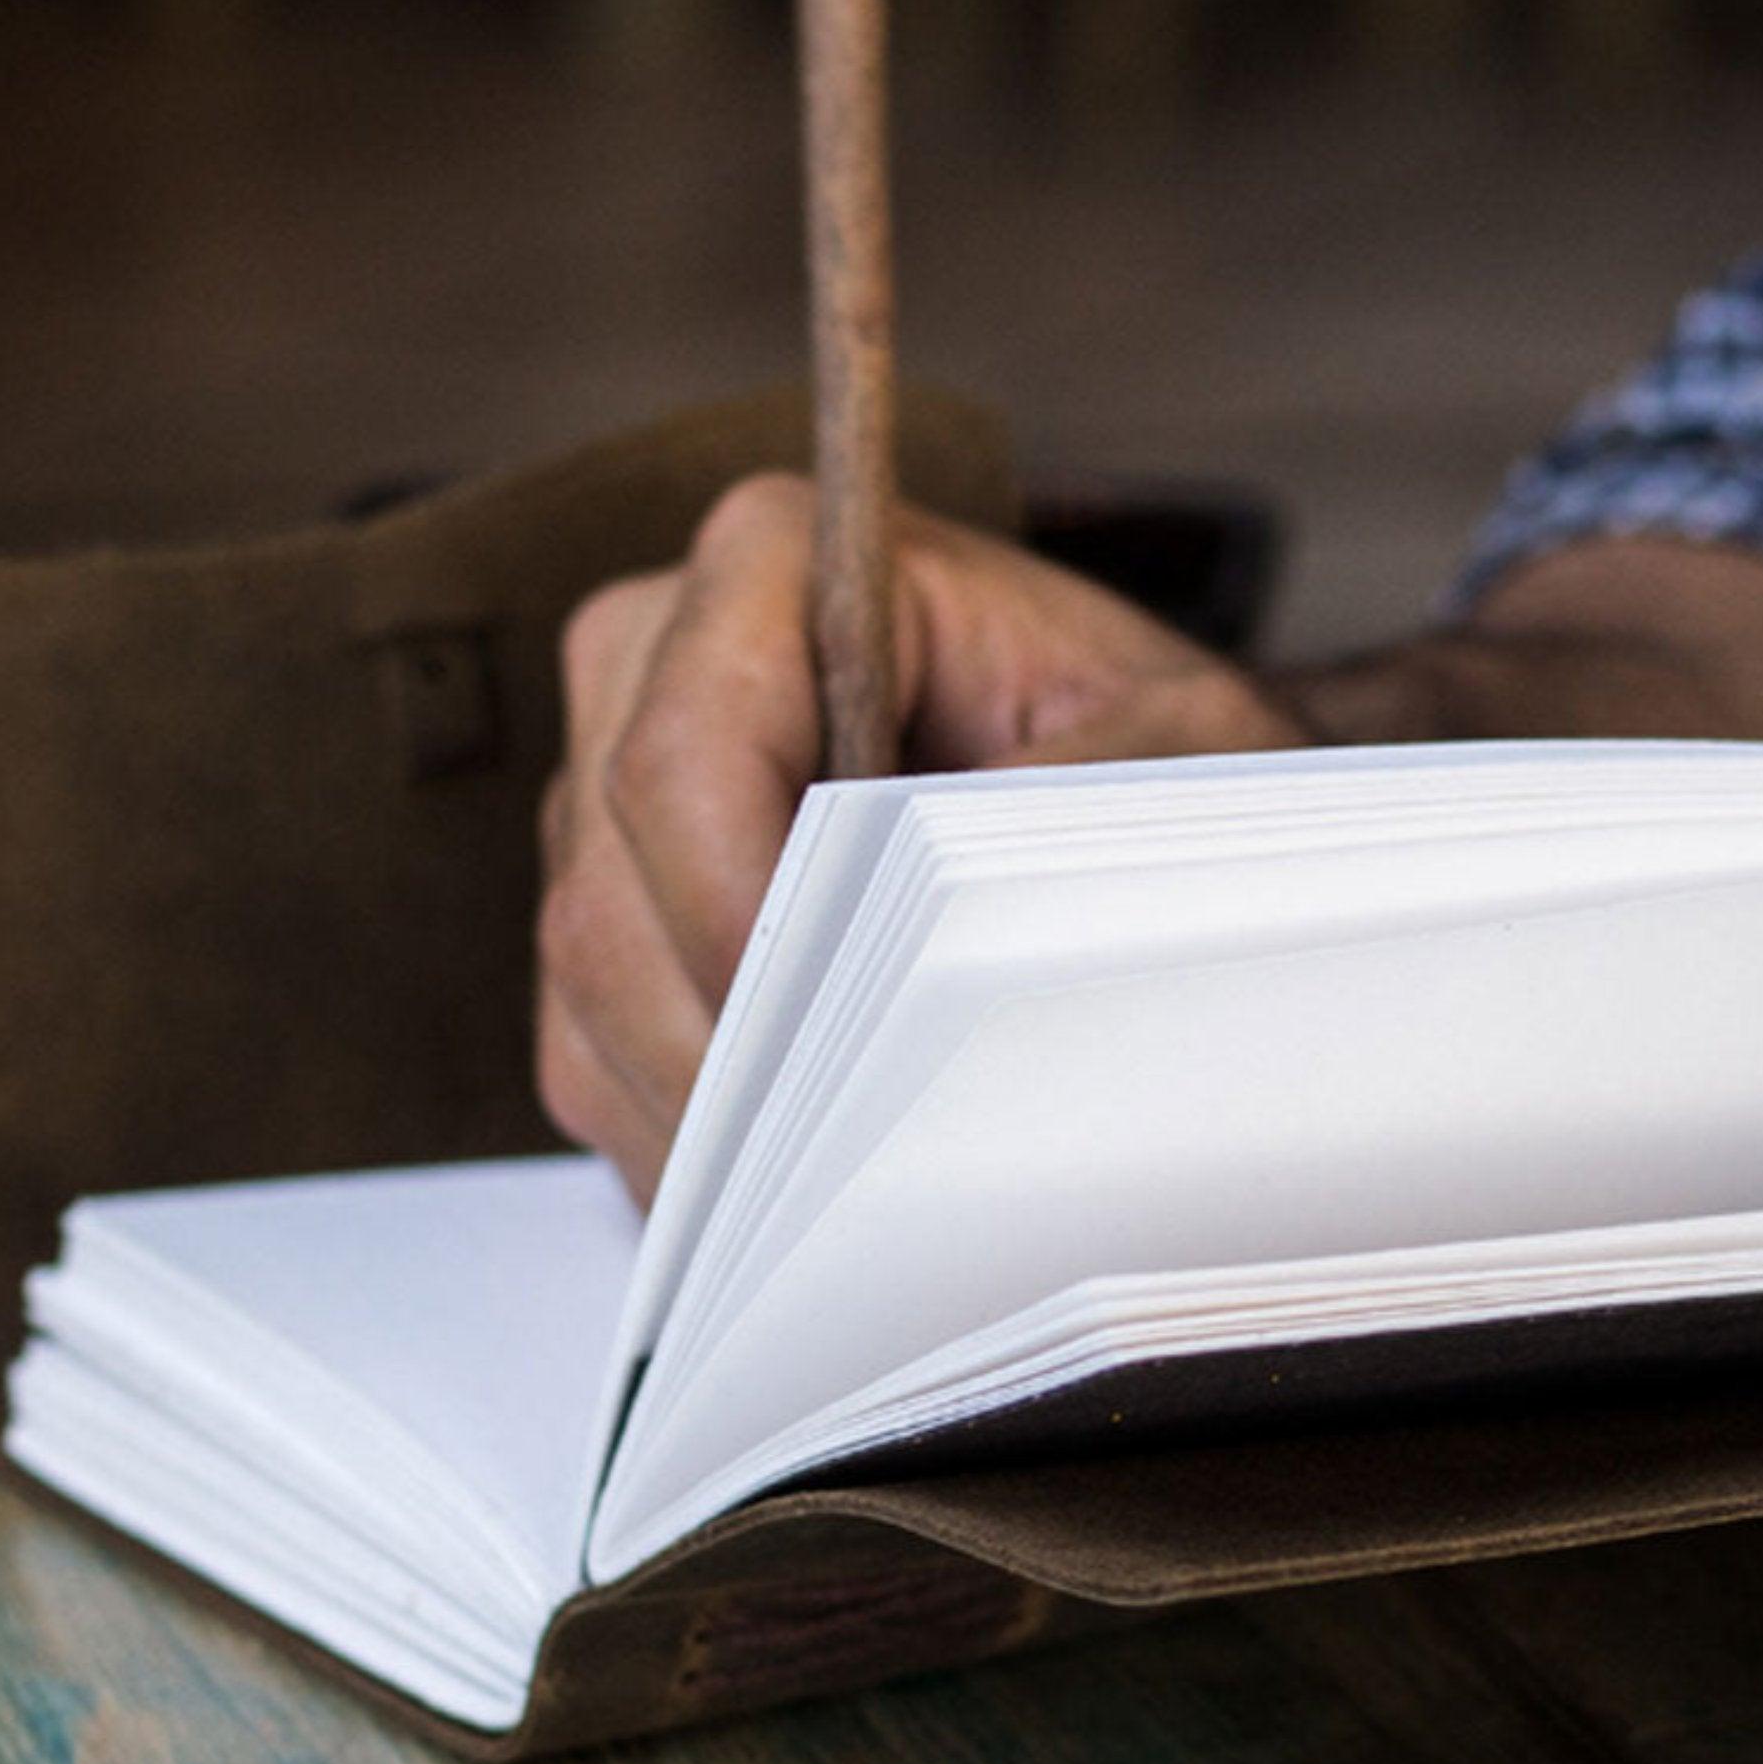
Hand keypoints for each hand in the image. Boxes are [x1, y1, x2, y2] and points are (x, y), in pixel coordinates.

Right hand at [536, 472, 1309, 1200]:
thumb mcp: (1174, 746)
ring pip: (588, 991)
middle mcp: (652, 663)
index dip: (740, 918)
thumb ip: (1066, 815)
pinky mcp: (610, 906)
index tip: (837, 1040)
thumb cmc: (1148, 739)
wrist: (1128, 769)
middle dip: (729, 1055)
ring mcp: (609, 793)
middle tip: (843, 1174)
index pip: (684, 760)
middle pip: (611, 899)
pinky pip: (590, 1048)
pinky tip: (797, 1189)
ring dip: (704, 1117)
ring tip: (838, 1197)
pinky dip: (683, 1138)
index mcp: (773, 566)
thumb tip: (946, 930)